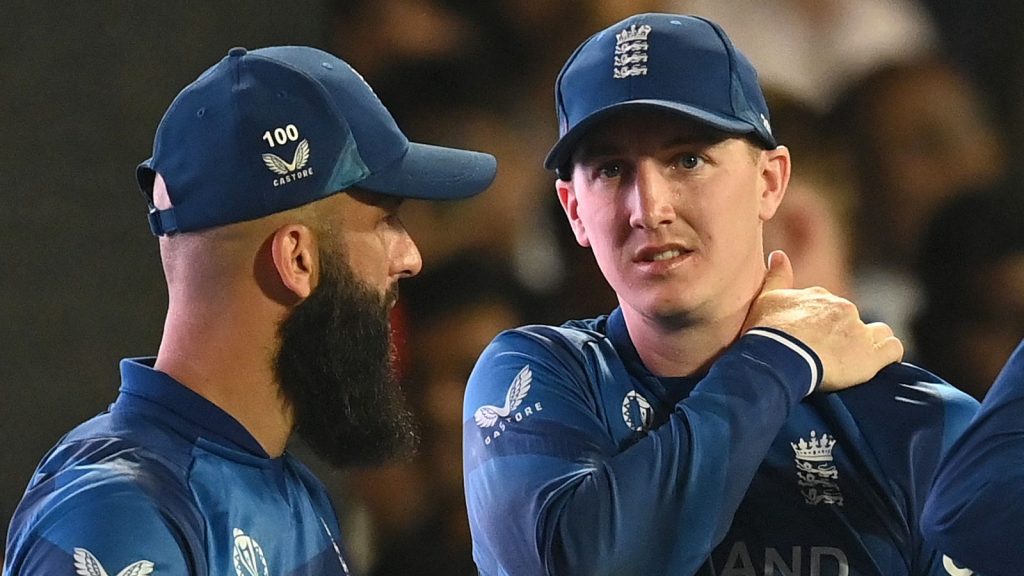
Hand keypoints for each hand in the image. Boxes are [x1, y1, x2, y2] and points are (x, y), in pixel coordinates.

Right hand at [742, 251, 903, 391]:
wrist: (779, 356)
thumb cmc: (768, 331)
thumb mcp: (766, 299)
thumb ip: (776, 276)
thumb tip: (778, 254)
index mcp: (820, 296)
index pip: (828, 306)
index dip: (821, 323)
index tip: (809, 338)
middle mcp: (843, 308)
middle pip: (852, 320)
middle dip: (843, 334)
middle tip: (825, 354)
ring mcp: (859, 331)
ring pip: (879, 332)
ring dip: (871, 342)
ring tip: (854, 360)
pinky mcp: (871, 355)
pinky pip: (893, 350)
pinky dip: (888, 356)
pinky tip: (878, 365)